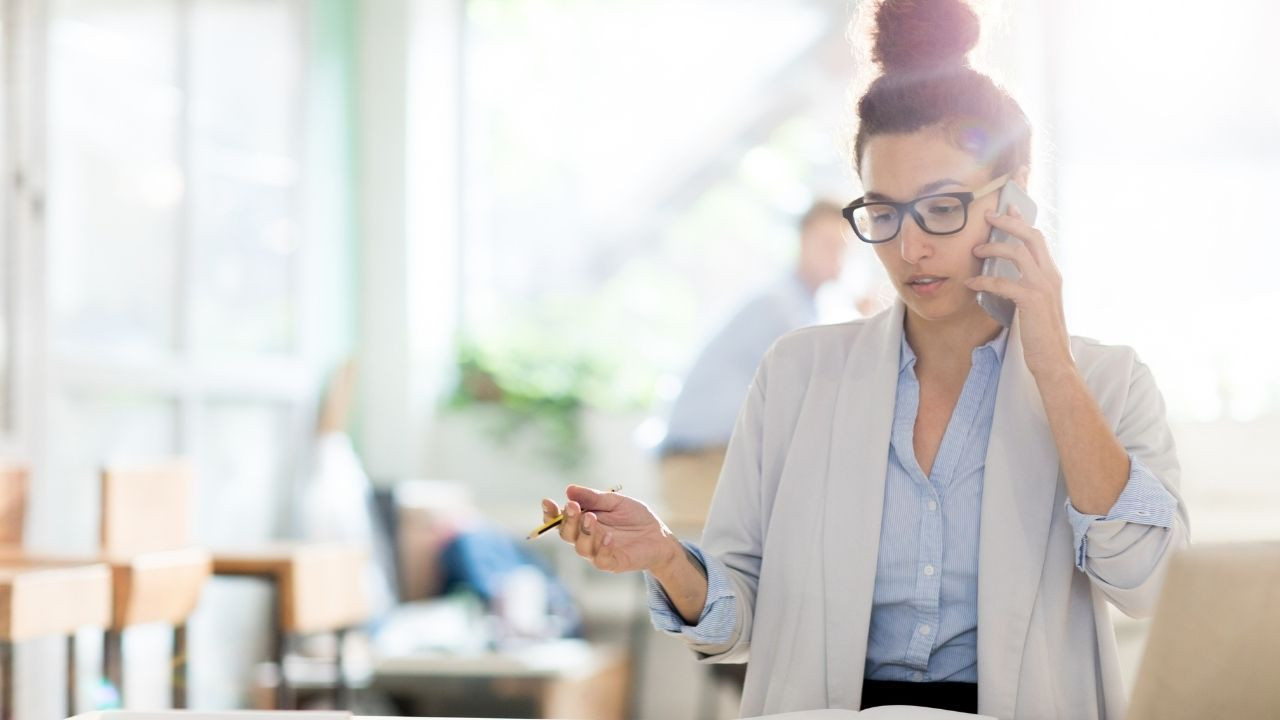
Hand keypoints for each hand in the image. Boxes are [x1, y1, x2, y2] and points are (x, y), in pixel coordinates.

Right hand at [542, 485, 679, 573]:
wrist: (658, 534)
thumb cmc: (634, 517)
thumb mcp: (615, 501)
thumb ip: (593, 497)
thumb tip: (569, 489)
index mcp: (583, 521)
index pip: (560, 520)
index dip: (551, 513)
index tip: (547, 501)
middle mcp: (586, 538)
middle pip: (567, 534)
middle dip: (567, 520)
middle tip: (572, 506)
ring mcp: (598, 552)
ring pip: (581, 548)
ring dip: (584, 532)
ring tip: (592, 517)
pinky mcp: (613, 563)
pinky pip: (601, 559)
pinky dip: (602, 548)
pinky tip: (608, 536)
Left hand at [965, 205, 1073, 378]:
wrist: (1054, 360)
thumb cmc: (1041, 335)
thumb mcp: (1036, 304)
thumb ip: (1026, 286)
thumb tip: (1006, 276)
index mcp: (1052, 274)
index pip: (1038, 239)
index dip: (1023, 222)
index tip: (1008, 208)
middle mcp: (1051, 276)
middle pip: (1031, 237)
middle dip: (1009, 223)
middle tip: (988, 216)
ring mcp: (1043, 287)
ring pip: (1018, 253)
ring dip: (994, 247)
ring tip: (975, 249)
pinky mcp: (1032, 301)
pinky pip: (1004, 282)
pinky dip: (985, 279)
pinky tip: (971, 282)